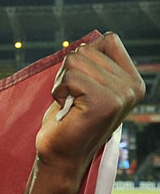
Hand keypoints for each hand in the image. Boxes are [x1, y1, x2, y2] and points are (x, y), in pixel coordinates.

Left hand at [35, 33, 144, 182]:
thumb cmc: (68, 120)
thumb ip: (96, 62)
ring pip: (76, 61)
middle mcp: (133, 87)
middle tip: (71, 97)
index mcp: (133, 80)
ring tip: (69, 103)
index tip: (81, 84)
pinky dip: (59, 90)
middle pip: (87, 50)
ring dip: (62, 81)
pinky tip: (66, 108)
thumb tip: (96, 38)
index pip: (108, 40)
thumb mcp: (87, 85)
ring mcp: (121, 95)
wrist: (61, 155)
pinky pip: (70, 76)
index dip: (84, 56)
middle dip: (68, 71)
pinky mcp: (103, 103)